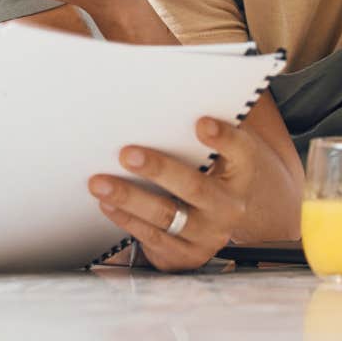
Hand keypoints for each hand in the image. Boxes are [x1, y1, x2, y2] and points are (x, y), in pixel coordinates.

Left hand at [88, 117, 263, 271]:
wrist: (218, 219)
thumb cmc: (206, 169)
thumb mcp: (213, 149)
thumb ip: (194, 124)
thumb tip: (158, 87)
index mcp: (242, 171)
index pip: (240, 151)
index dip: (223, 138)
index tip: (200, 123)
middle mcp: (230, 205)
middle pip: (196, 188)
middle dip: (159, 170)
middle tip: (127, 153)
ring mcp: (209, 233)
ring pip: (168, 215)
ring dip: (130, 197)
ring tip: (99, 182)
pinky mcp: (186, 254)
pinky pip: (153, 237)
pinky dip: (126, 219)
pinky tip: (106, 203)